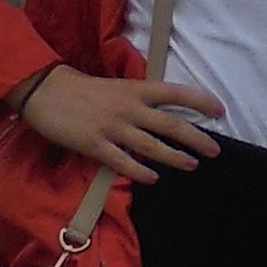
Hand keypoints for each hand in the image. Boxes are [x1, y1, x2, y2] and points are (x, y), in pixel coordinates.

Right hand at [14, 65, 225, 186]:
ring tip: (192, 165)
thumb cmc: (81, 89)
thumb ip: (137, 100)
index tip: (220, 110)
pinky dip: (140, 171)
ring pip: (151, 145)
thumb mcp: (115, 88)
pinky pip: (123, 161)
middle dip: (196, 138)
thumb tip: (160, 114)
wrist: (46, 91)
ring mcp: (112, 127)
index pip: (175, 92)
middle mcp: (129, 108)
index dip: (200, 101)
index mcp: (135, 89)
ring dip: (174, 156)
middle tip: (215, 150)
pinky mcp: (95, 145)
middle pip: (171, 124)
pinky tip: (154, 178)